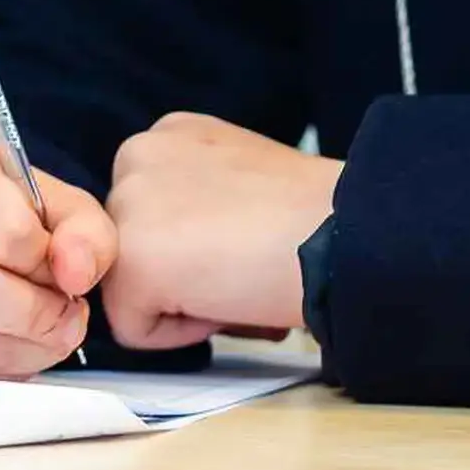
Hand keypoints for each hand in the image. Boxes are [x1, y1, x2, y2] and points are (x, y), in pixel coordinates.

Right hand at [0, 140, 117, 387]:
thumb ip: (84, 231)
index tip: (57, 264)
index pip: (7, 229)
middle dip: (37, 315)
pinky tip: (2, 352)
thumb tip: (76, 274)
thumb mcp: (56, 208)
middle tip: (65, 318)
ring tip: (40, 335)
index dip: (47, 259)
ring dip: (21, 352)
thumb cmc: (5, 221)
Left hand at [103, 112, 342, 350]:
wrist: (340, 229)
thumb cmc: (312, 214)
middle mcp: (139, 156)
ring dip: (182, 302)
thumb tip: (183, 251)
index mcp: (170, 136)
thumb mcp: (240, 175)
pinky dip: (183, 333)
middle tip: (241, 267)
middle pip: (135, 252)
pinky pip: (135, 329)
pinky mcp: (132, 262)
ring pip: (130, 290)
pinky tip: (227, 297)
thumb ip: (197, 198)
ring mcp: (128, 206)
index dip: (197, 248)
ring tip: (237, 279)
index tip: (241, 242)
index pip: (150, 217)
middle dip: (183, 274)